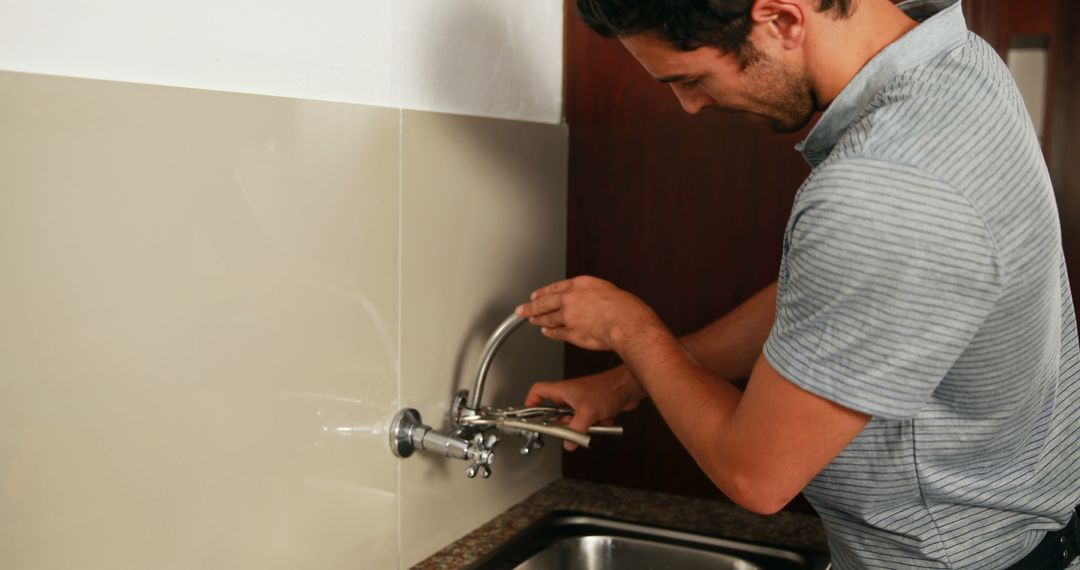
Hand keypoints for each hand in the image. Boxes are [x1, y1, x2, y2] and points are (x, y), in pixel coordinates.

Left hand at [515, 276, 662, 352]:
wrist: (626, 322)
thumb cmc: (624, 307)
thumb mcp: (607, 290)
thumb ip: (592, 294)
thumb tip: (588, 300)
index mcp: (580, 284)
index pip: (555, 287)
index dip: (543, 292)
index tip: (536, 295)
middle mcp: (571, 299)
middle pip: (544, 302)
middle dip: (530, 306)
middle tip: (521, 309)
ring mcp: (569, 316)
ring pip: (547, 318)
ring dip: (537, 319)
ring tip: (531, 320)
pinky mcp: (571, 333)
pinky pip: (556, 333)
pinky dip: (549, 332)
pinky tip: (545, 332)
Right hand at [524, 365, 646, 450]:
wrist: (629, 387)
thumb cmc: (609, 389)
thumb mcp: (587, 413)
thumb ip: (575, 430)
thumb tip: (568, 442)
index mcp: (562, 390)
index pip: (537, 392)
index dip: (530, 403)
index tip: (529, 416)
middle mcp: (570, 395)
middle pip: (555, 413)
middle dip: (563, 424)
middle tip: (567, 430)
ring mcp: (581, 402)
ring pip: (573, 420)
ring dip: (583, 426)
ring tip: (592, 423)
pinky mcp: (593, 408)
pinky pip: (587, 422)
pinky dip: (595, 424)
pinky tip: (604, 420)